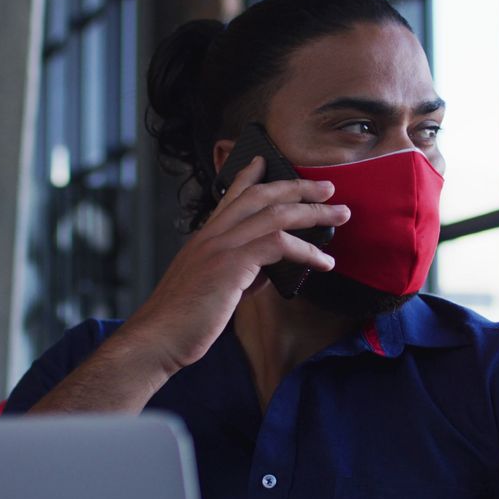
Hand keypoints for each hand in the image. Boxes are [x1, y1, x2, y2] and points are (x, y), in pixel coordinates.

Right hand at [119, 156, 350, 373]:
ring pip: (274, 214)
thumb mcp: (214, 290)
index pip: (229, 195)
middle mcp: (211, 234)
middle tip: (326, 186)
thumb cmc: (183, 321)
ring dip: (313, 212)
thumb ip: (240, 275)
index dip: (248, 175)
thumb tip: (265, 274)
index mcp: (204, 237)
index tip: (264, 160)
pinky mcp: (231, 264)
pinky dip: (306, 251)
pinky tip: (324, 262)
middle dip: (297, 187)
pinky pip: (277, 245)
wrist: (158, 338)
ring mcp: (220, 246)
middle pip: (260, 196)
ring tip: (340, 214)